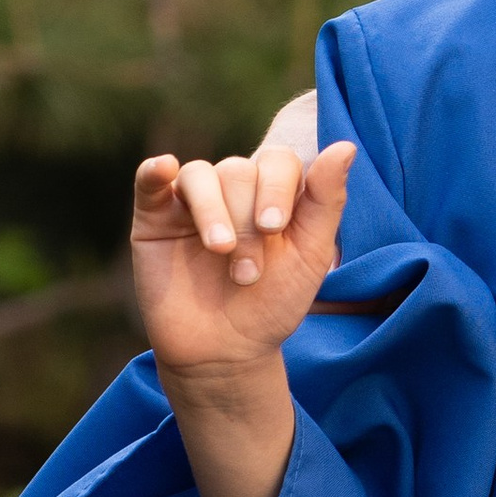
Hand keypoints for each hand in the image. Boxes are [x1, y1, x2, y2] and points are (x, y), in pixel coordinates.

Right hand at [131, 142, 355, 381]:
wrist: (225, 351)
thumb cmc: (273, 303)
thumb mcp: (310, 254)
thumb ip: (327, 199)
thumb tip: (345, 146)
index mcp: (273, 193)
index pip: (277, 161)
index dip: (278, 187)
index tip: (275, 229)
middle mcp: (233, 190)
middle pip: (239, 171)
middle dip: (247, 221)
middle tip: (250, 270)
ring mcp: (192, 202)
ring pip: (200, 174)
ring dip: (213, 212)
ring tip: (221, 252)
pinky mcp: (154, 218)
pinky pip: (150, 181)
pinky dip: (154, 171)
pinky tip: (162, 168)